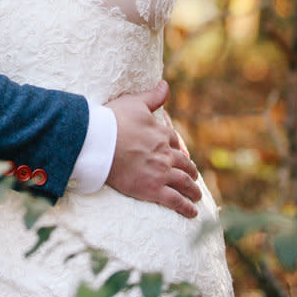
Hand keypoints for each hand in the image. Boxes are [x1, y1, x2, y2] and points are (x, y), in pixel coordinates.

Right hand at [107, 81, 200, 218]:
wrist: (100, 142)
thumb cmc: (114, 119)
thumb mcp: (135, 102)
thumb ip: (153, 96)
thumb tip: (165, 84)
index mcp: (162, 134)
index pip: (176, 143)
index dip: (179, 149)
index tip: (181, 155)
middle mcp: (166, 154)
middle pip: (184, 164)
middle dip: (190, 171)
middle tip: (193, 177)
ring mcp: (161, 173)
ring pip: (184, 183)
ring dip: (193, 190)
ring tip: (196, 195)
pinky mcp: (153, 190)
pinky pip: (176, 201)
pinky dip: (187, 208)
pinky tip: (192, 212)